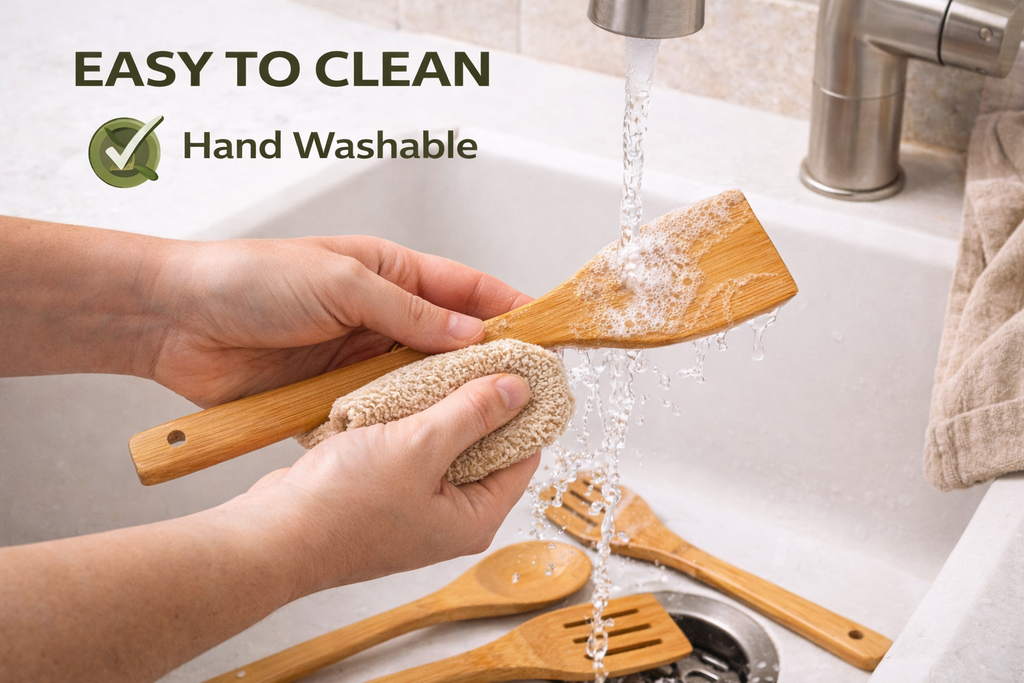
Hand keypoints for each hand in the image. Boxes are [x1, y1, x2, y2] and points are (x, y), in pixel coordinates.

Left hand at [148, 235, 531, 406]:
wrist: (175, 320)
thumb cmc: (250, 278)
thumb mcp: (340, 282)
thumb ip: (407, 312)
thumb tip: (469, 334)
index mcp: (388, 272)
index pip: (463, 289)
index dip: (507, 308)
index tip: (545, 331)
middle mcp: (381, 316)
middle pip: (451, 341)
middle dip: (490, 361)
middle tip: (528, 387)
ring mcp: (359, 357)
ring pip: (422, 382)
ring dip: (450, 398)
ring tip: (491, 420)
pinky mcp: (334, 394)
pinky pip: (383, 411)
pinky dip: (405, 424)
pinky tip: (430, 438)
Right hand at [243, 372, 539, 590]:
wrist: (271, 535)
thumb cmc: (341, 507)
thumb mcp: (419, 447)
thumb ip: (472, 414)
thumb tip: (518, 389)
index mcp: (474, 519)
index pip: (524, 457)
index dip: (526, 411)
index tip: (525, 368)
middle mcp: (449, 518)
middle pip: (487, 449)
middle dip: (483, 403)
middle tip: (483, 357)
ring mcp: (415, 507)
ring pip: (446, 445)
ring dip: (442, 408)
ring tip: (443, 365)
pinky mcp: (383, 495)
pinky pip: (411, 450)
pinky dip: (410, 421)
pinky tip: (404, 391)